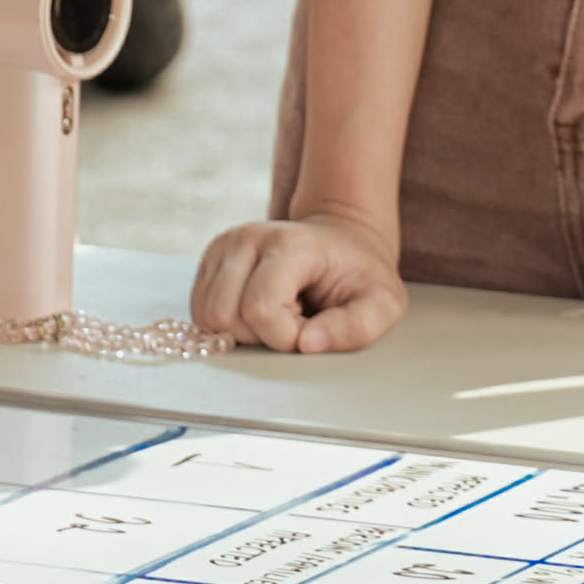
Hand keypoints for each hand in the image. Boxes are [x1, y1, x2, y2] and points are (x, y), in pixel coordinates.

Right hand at [191, 212, 406, 354]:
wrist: (340, 240)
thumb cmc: (360, 274)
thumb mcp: (383, 303)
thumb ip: (354, 327)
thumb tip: (306, 344)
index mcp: (288, 244)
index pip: (260, 309)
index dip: (286, 336)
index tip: (313, 325)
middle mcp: (246, 238)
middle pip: (224, 315)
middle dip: (261, 335)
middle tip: (294, 318)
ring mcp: (223, 247)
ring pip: (207, 316)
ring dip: (243, 330)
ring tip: (277, 312)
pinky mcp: (209, 261)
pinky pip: (201, 310)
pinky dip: (229, 323)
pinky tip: (259, 309)